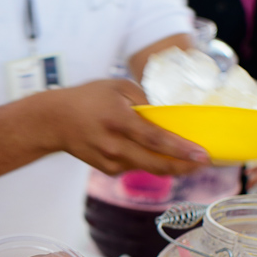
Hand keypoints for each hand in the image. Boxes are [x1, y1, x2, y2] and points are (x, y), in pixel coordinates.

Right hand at [44, 78, 209, 175]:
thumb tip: (166, 118)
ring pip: (148, 166)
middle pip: (156, 164)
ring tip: (184, 157)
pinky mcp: (108, 169)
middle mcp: (114, 145)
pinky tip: (145, 149)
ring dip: (168, 163)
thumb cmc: (87, 99)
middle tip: (203, 163)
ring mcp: (110, 160)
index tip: (202, 155)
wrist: (54, 121)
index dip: (181, 150)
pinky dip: (146, 158)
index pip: (155, 139)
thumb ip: (144, 101)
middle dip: (184, 167)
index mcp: (118, 121)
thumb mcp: (118, 87)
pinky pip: (135, 165)